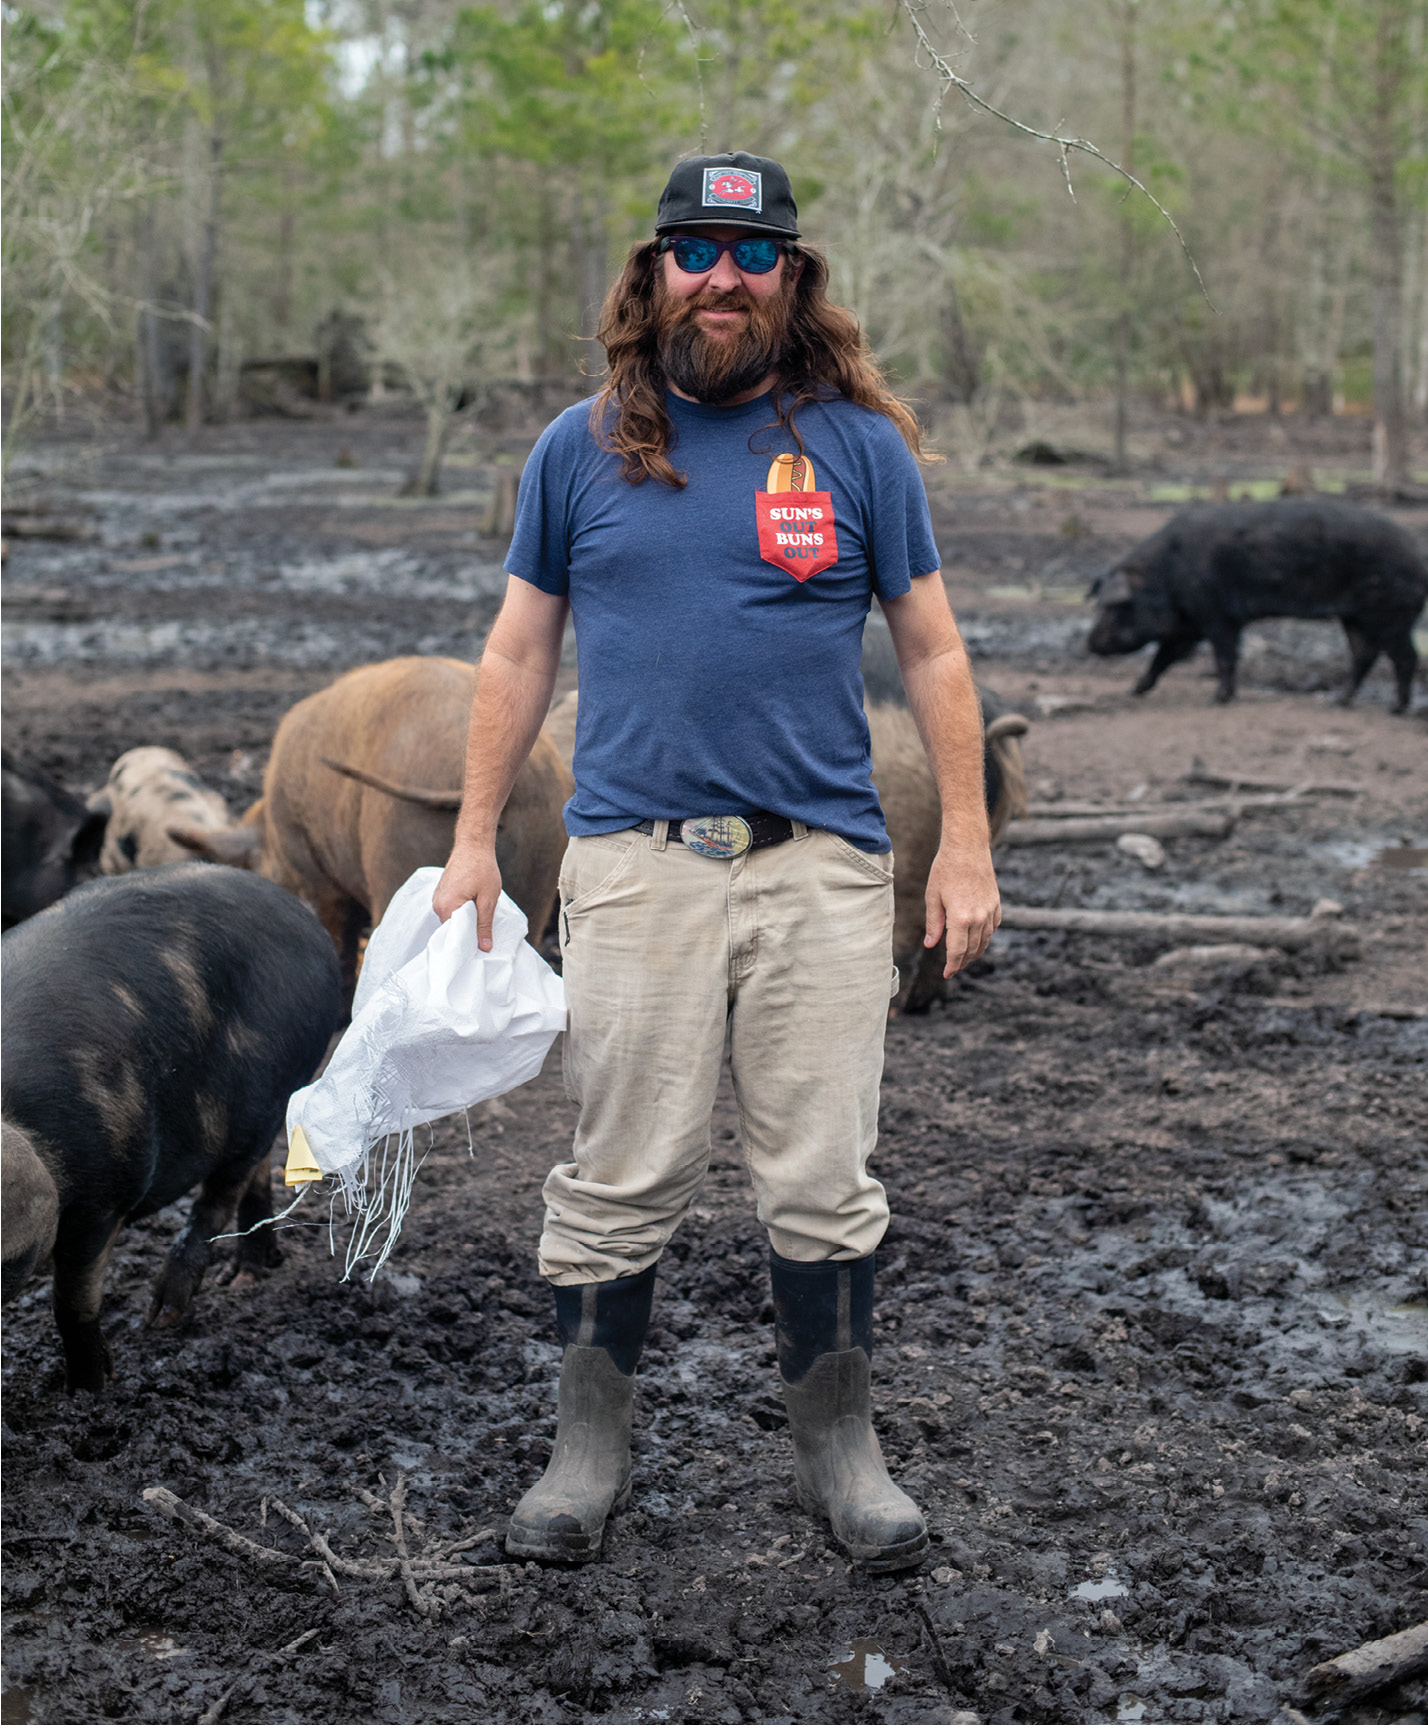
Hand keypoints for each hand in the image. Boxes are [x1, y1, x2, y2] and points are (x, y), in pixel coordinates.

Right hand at [433, 841, 501, 949]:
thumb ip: (484, 925)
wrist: (473, 845)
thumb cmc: (482, 869)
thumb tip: (484, 948)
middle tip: (484, 932)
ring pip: (452, 919)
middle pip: (452, 928)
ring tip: (480, 916)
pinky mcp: (441, 893)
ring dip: (465, 920)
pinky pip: (450, 910)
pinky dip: (461, 911)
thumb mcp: (488, 899)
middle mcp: (437, 905)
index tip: (480, 947)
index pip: (454, 936)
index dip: (468, 942)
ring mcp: (437, 898)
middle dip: (467, 931)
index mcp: (446, 907)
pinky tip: (473, 907)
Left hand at [925, 843, 1000, 977]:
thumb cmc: (945, 869)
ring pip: (985, 941)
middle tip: (954, 968)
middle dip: (962, 962)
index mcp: (960, 918)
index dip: (952, 966)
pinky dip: (985, 937)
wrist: (967, 847)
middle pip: (972, 950)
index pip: (957, 951)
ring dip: (975, 952)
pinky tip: (977, 939)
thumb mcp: (933, 897)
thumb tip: (931, 945)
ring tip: (964, 958)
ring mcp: (990, 911)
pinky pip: (993, 927)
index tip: (947, 974)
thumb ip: (934, 924)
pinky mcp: (996, 903)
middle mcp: (979, 918)